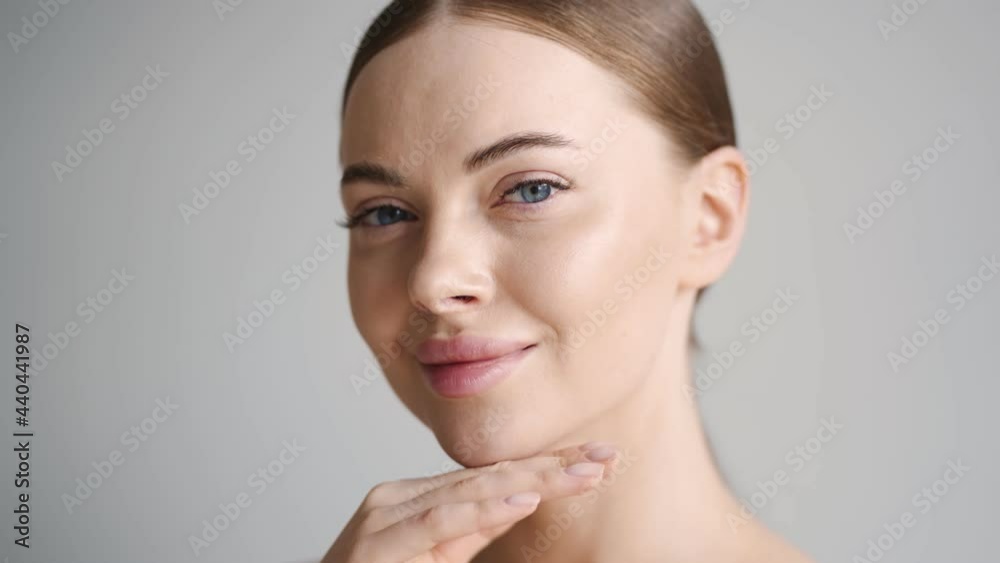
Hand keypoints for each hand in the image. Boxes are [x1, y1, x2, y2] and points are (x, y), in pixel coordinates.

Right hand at [320, 441, 619, 562]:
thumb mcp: (436, 558)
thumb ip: (473, 530)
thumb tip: (519, 500)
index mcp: (418, 497)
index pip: (494, 477)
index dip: (546, 468)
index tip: (596, 462)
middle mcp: (402, 496)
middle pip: (491, 476)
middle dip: (553, 466)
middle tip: (606, 457)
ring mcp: (388, 513)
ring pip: (473, 492)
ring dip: (534, 480)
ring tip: (582, 473)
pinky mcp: (381, 539)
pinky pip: (440, 521)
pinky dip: (484, 509)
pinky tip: (523, 500)